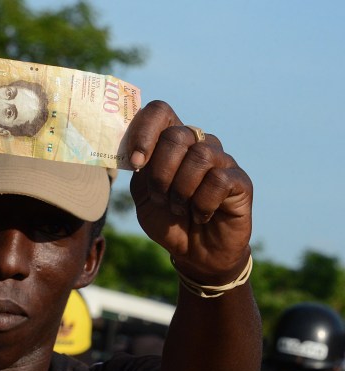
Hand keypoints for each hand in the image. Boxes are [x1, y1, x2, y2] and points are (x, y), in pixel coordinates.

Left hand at [128, 101, 251, 282]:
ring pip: (199, 156)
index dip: (145, 131)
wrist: (195, 253)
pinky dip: (202, 204)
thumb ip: (140, 170)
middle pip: (176, 135)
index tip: (136, 163)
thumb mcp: (143, 195)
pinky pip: (218, 180)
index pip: (160, 111)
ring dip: (181, 190)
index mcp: (170, 142)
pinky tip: (201, 215)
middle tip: (160, 197)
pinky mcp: (240, 180)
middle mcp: (197, 143)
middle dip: (160, 173)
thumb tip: (137, 153)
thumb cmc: (168, 219)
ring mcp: (221, 159)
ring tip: (181, 209)